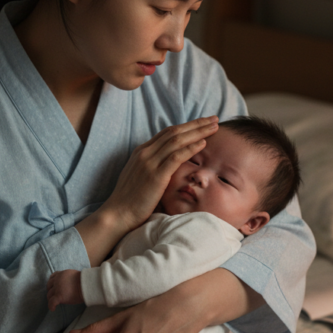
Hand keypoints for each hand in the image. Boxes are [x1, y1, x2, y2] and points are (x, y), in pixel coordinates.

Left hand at [47, 270, 82, 310]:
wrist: (86, 285)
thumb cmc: (84, 281)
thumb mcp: (74, 275)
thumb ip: (68, 278)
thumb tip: (69, 283)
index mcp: (61, 274)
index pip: (52, 277)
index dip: (52, 282)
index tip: (54, 286)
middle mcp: (57, 280)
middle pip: (49, 286)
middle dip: (50, 290)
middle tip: (54, 295)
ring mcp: (57, 288)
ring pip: (49, 295)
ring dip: (51, 298)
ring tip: (54, 302)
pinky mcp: (59, 296)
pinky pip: (51, 302)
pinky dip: (51, 306)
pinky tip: (53, 309)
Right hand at [102, 116, 218, 234]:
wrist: (118, 214)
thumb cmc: (131, 200)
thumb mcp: (141, 177)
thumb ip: (154, 167)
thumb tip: (170, 165)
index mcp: (142, 151)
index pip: (168, 132)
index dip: (187, 126)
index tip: (203, 123)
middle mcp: (145, 152)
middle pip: (175, 132)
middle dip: (196, 124)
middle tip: (214, 118)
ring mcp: (149, 162)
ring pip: (177, 140)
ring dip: (198, 132)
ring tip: (214, 127)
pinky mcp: (155, 175)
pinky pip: (176, 157)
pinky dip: (191, 148)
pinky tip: (203, 143)